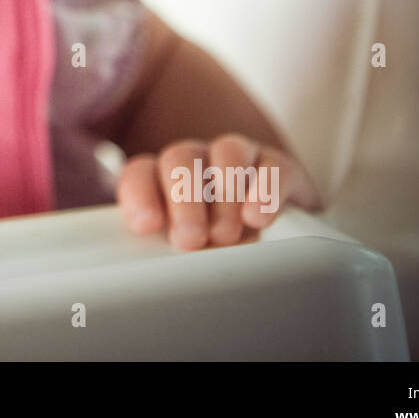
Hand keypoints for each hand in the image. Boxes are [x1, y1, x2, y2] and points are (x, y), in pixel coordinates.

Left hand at [116, 133, 321, 249]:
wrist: (275, 235)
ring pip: (227, 151)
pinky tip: (258, 217)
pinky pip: (273, 165)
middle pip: (180, 158)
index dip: (140, 195)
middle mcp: (198, 161)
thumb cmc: (217, 245)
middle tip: (189, 240)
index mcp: (165, 179)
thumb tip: (168, 266)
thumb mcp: (188, 252)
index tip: (147, 225)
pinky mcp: (278, 166)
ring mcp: (238, 157)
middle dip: (184, 201)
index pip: (141, 173)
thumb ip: (171, 249)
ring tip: (225, 235)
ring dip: (224, 194)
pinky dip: (266, 190)